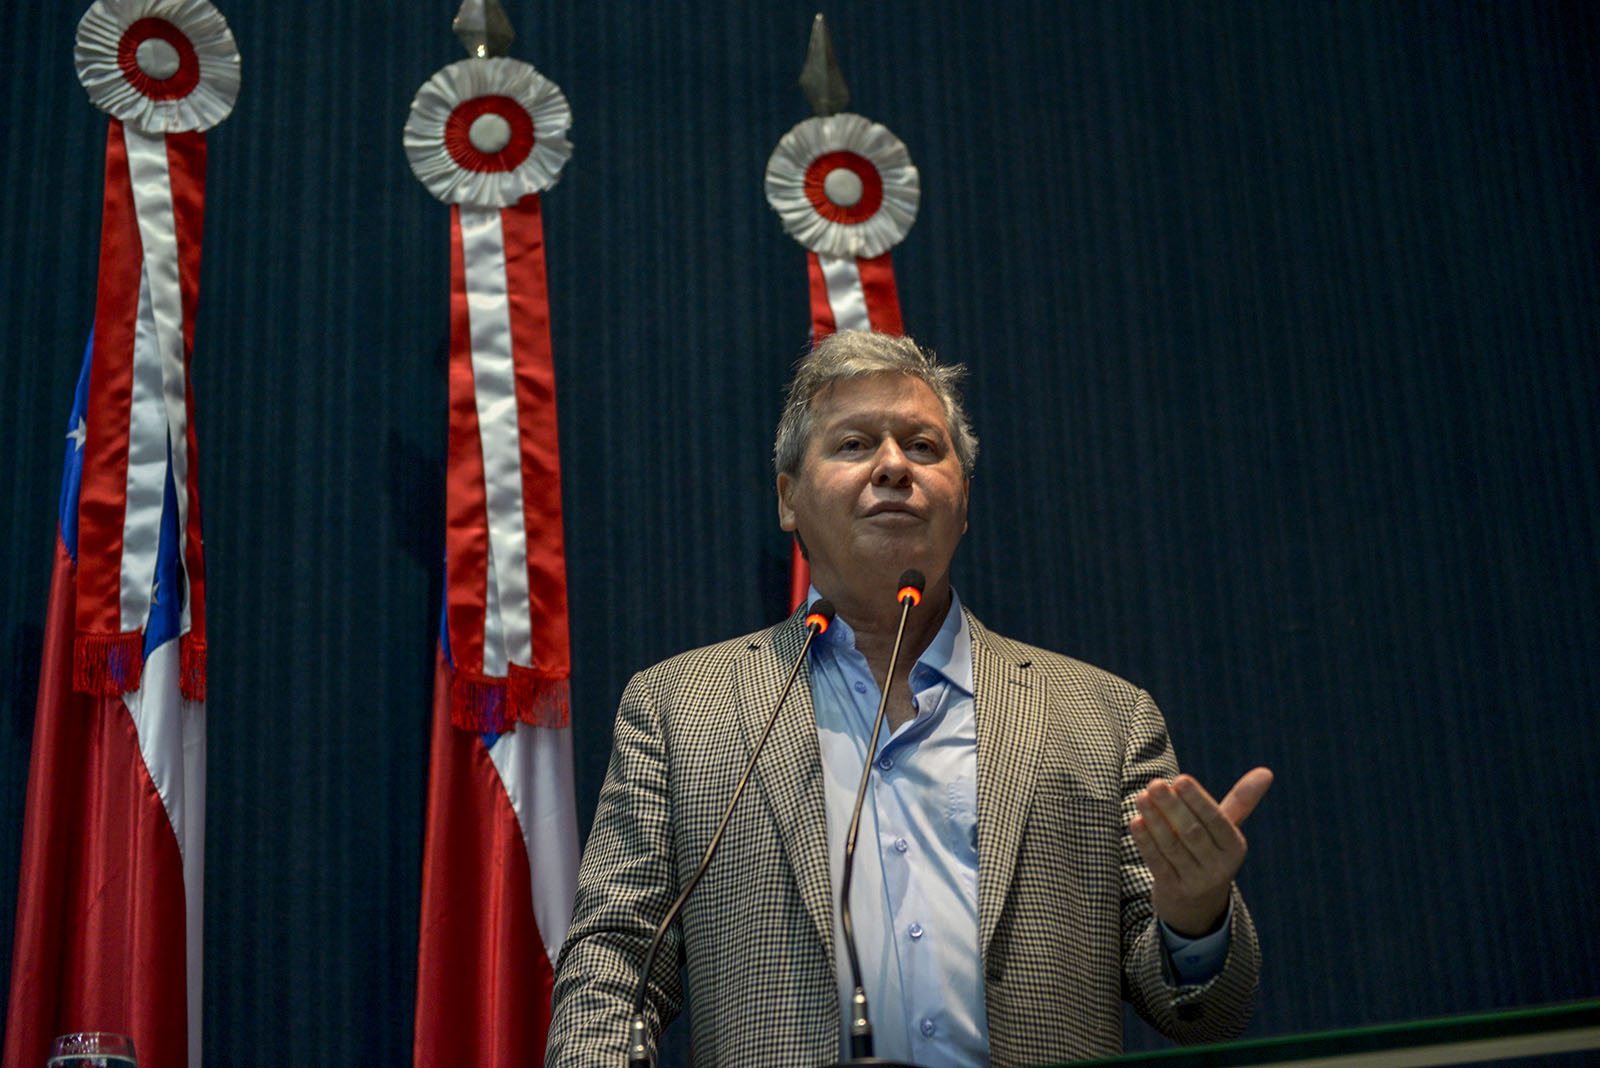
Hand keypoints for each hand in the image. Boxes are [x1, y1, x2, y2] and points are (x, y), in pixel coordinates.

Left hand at [1129, 766, 1273, 937]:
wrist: (1198, 906)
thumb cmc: (1211, 852)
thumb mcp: (1227, 831)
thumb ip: (1242, 801)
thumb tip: (1266, 771)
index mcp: (1235, 848)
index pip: (1216, 821)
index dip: (1198, 800)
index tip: (1179, 779)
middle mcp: (1219, 867)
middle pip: (1193, 833)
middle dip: (1172, 807)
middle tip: (1155, 784)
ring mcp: (1196, 882)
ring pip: (1172, 846)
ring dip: (1155, 820)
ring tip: (1141, 797)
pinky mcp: (1173, 890)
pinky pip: (1157, 863)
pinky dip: (1146, 842)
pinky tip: (1136, 822)